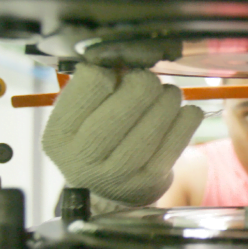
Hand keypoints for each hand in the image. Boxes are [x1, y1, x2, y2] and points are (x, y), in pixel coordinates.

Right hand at [42, 64, 202, 205]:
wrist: (108, 191)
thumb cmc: (96, 140)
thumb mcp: (82, 115)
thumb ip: (100, 85)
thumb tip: (134, 57)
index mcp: (60, 133)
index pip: (93, 81)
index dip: (112, 71)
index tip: (118, 75)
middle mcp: (83, 157)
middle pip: (128, 102)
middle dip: (146, 83)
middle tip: (150, 82)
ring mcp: (118, 173)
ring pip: (155, 121)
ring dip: (169, 99)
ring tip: (168, 96)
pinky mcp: (149, 181)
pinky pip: (178, 139)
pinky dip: (187, 119)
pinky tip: (185, 112)